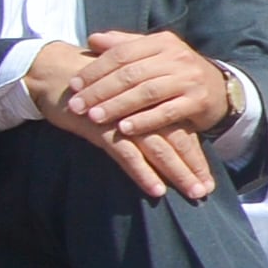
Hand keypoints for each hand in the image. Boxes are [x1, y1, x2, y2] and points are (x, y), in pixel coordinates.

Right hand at [25, 43, 220, 201]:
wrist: (58, 74)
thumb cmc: (92, 91)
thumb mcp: (123, 103)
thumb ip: (142, 116)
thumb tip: (162, 143)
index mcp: (153, 103)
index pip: (183, 131)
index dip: (197, 155)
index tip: (209, 179)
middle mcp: (144, 110)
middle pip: (178, 141)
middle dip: (194, 167)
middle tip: (206, 191)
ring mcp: (125, 119)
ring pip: (159, 149)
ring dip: (178, 172)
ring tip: (193, 192)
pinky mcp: (103, 128)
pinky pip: (128, 154)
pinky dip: (144, 173)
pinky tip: (157, 190)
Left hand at [53, 27, 245, 148]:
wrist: (220, 90)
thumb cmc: (176, 72)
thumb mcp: (154, 54)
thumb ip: (124, 45)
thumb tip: (93, 39)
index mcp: (162, 42)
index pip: (121, 54)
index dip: (95, 69)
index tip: (72, 85)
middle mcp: (177, 57)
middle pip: (131, 74)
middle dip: (100, 91)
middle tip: (76, 106)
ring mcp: (189, 79)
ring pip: (146, 92)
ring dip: (117, 106)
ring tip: (94, 117)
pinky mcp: (198, 101)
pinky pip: (167, 112)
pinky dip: (144, 121)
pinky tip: (124, 128)